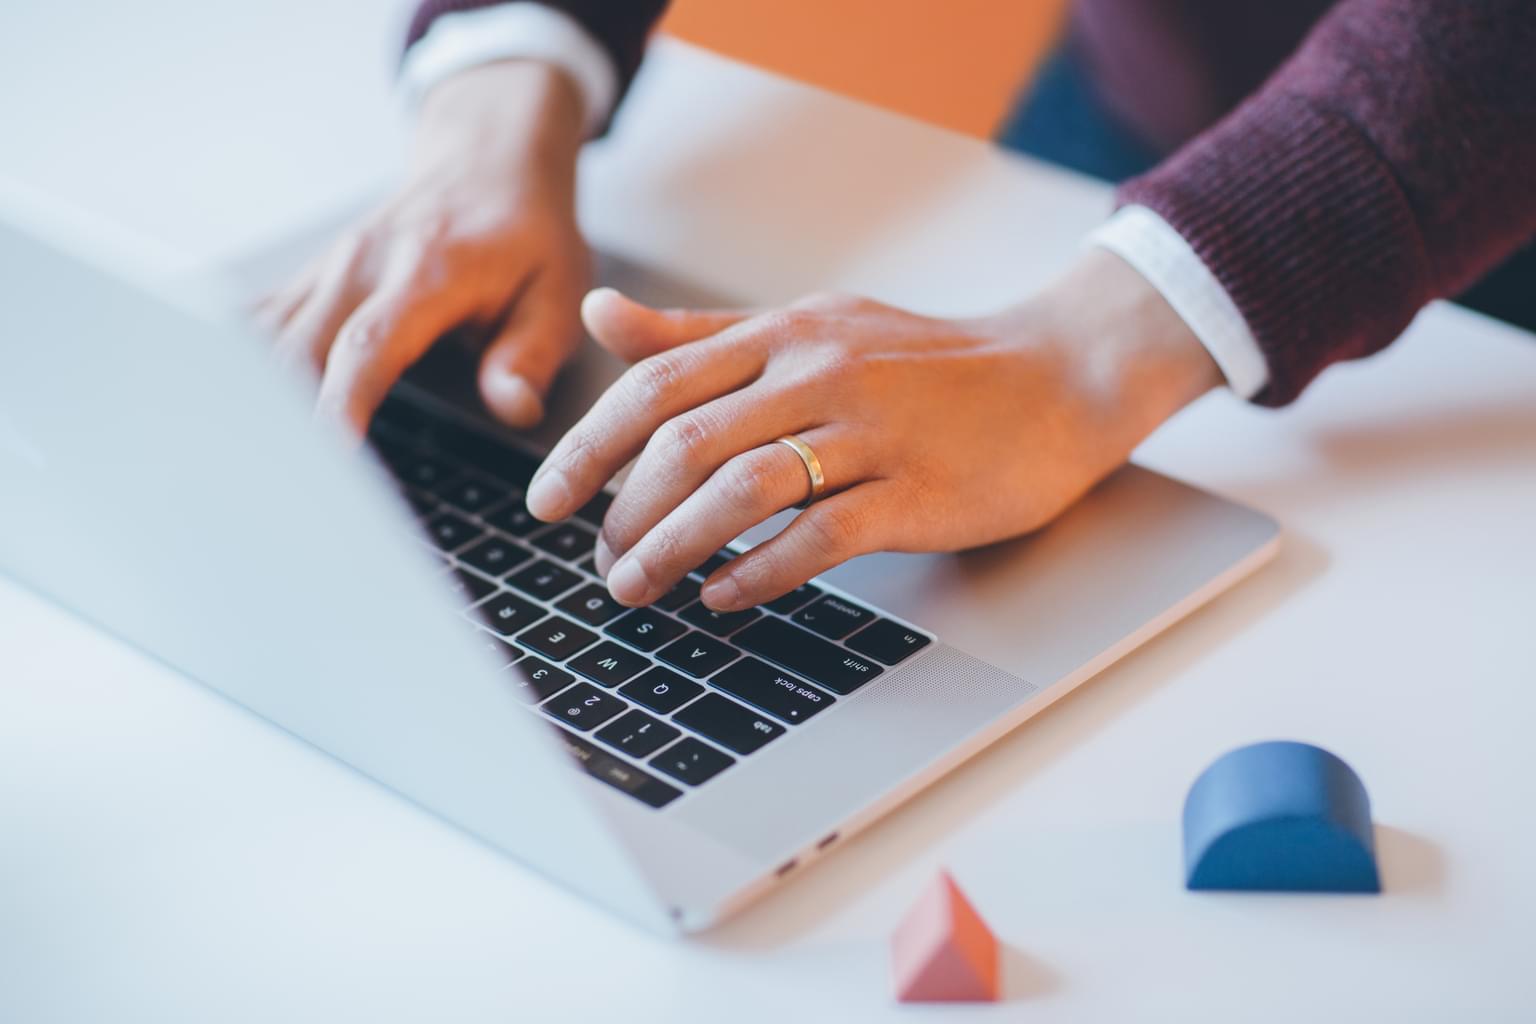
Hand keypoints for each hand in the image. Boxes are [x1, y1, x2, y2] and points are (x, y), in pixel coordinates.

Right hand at [255, 61, 589, 434]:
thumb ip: (531, 353)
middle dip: (279, 420)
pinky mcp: (312, 278)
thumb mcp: (556, 292)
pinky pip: (257, 324)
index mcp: (427, 272)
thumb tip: (513, 408)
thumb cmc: (529, 235)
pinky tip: (225, 414)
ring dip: (248, 399)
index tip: (325, 455)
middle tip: (272, 490)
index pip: (368, 345)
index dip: (341, 402)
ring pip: (263, 338)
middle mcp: (363, 265)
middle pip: (296, 349)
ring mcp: (329, 269)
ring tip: (243, 466)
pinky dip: (238, 368)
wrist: (489, 159)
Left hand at [525, 249, 1221, 610]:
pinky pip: (817, 538)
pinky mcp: (914, 492)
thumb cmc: (923, 361)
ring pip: (741, 490)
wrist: (1057, 377)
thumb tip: (600, 316)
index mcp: (783, 332)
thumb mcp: (809, 325)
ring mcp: (869, 432)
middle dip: (623, 510)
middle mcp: (818, 372)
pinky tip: (723, 598)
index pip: (656, 384)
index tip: (549, 500)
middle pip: (685, 442)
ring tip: (638, 587)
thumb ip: (700, 332)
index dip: (589, 446)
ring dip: (674, 548)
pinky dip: (757, 574)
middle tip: (600, 560)